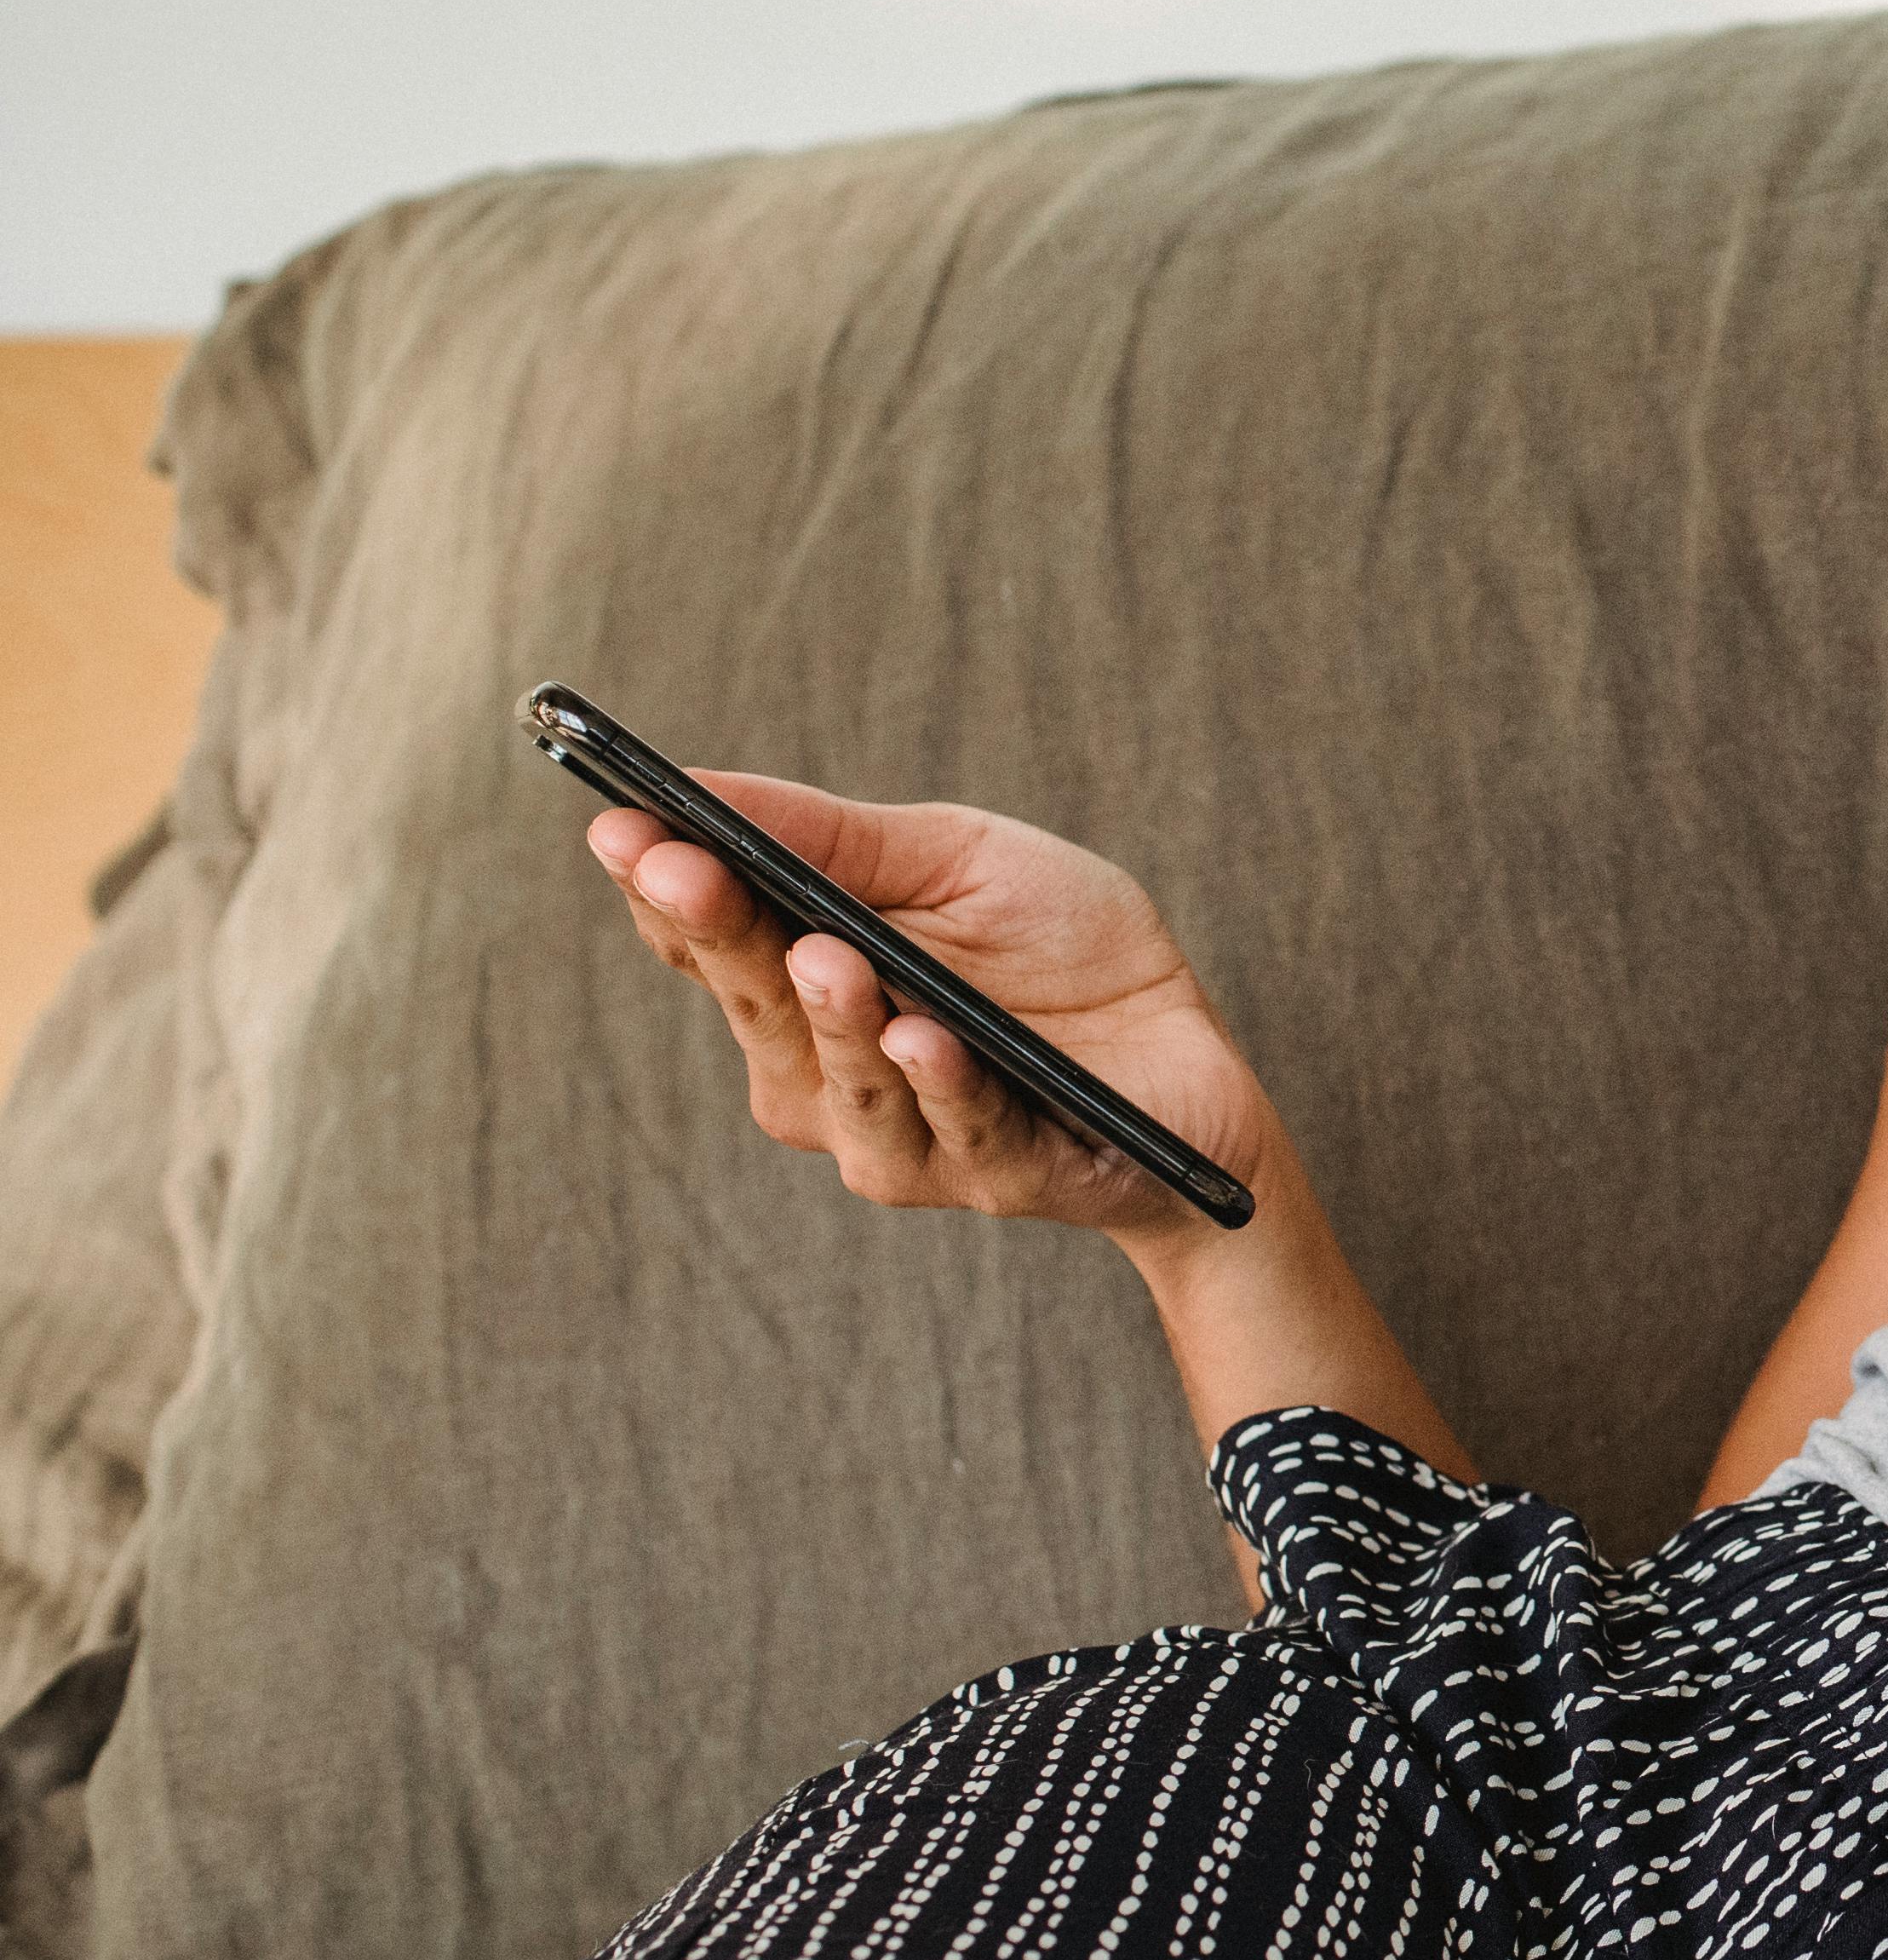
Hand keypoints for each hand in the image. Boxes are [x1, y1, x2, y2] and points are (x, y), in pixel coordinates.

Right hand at [587, 774, 1276, 1253]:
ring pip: (845, 1084)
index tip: (622, 829)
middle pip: (758, 1006)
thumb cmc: (1065, 948)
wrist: (1194, 1054)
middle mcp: (828, 1075)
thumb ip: (833, 838)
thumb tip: (694, 784)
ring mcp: (903, 1138)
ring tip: (828, 957)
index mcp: (806, 988)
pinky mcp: (994, 1174)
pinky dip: (940, 1085)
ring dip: (833, 1019)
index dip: (663, 888)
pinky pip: (957, 1132)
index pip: (708, 942)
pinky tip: (924, 1037)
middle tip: (687, 869)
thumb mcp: (956, 860)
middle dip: (722, 935)